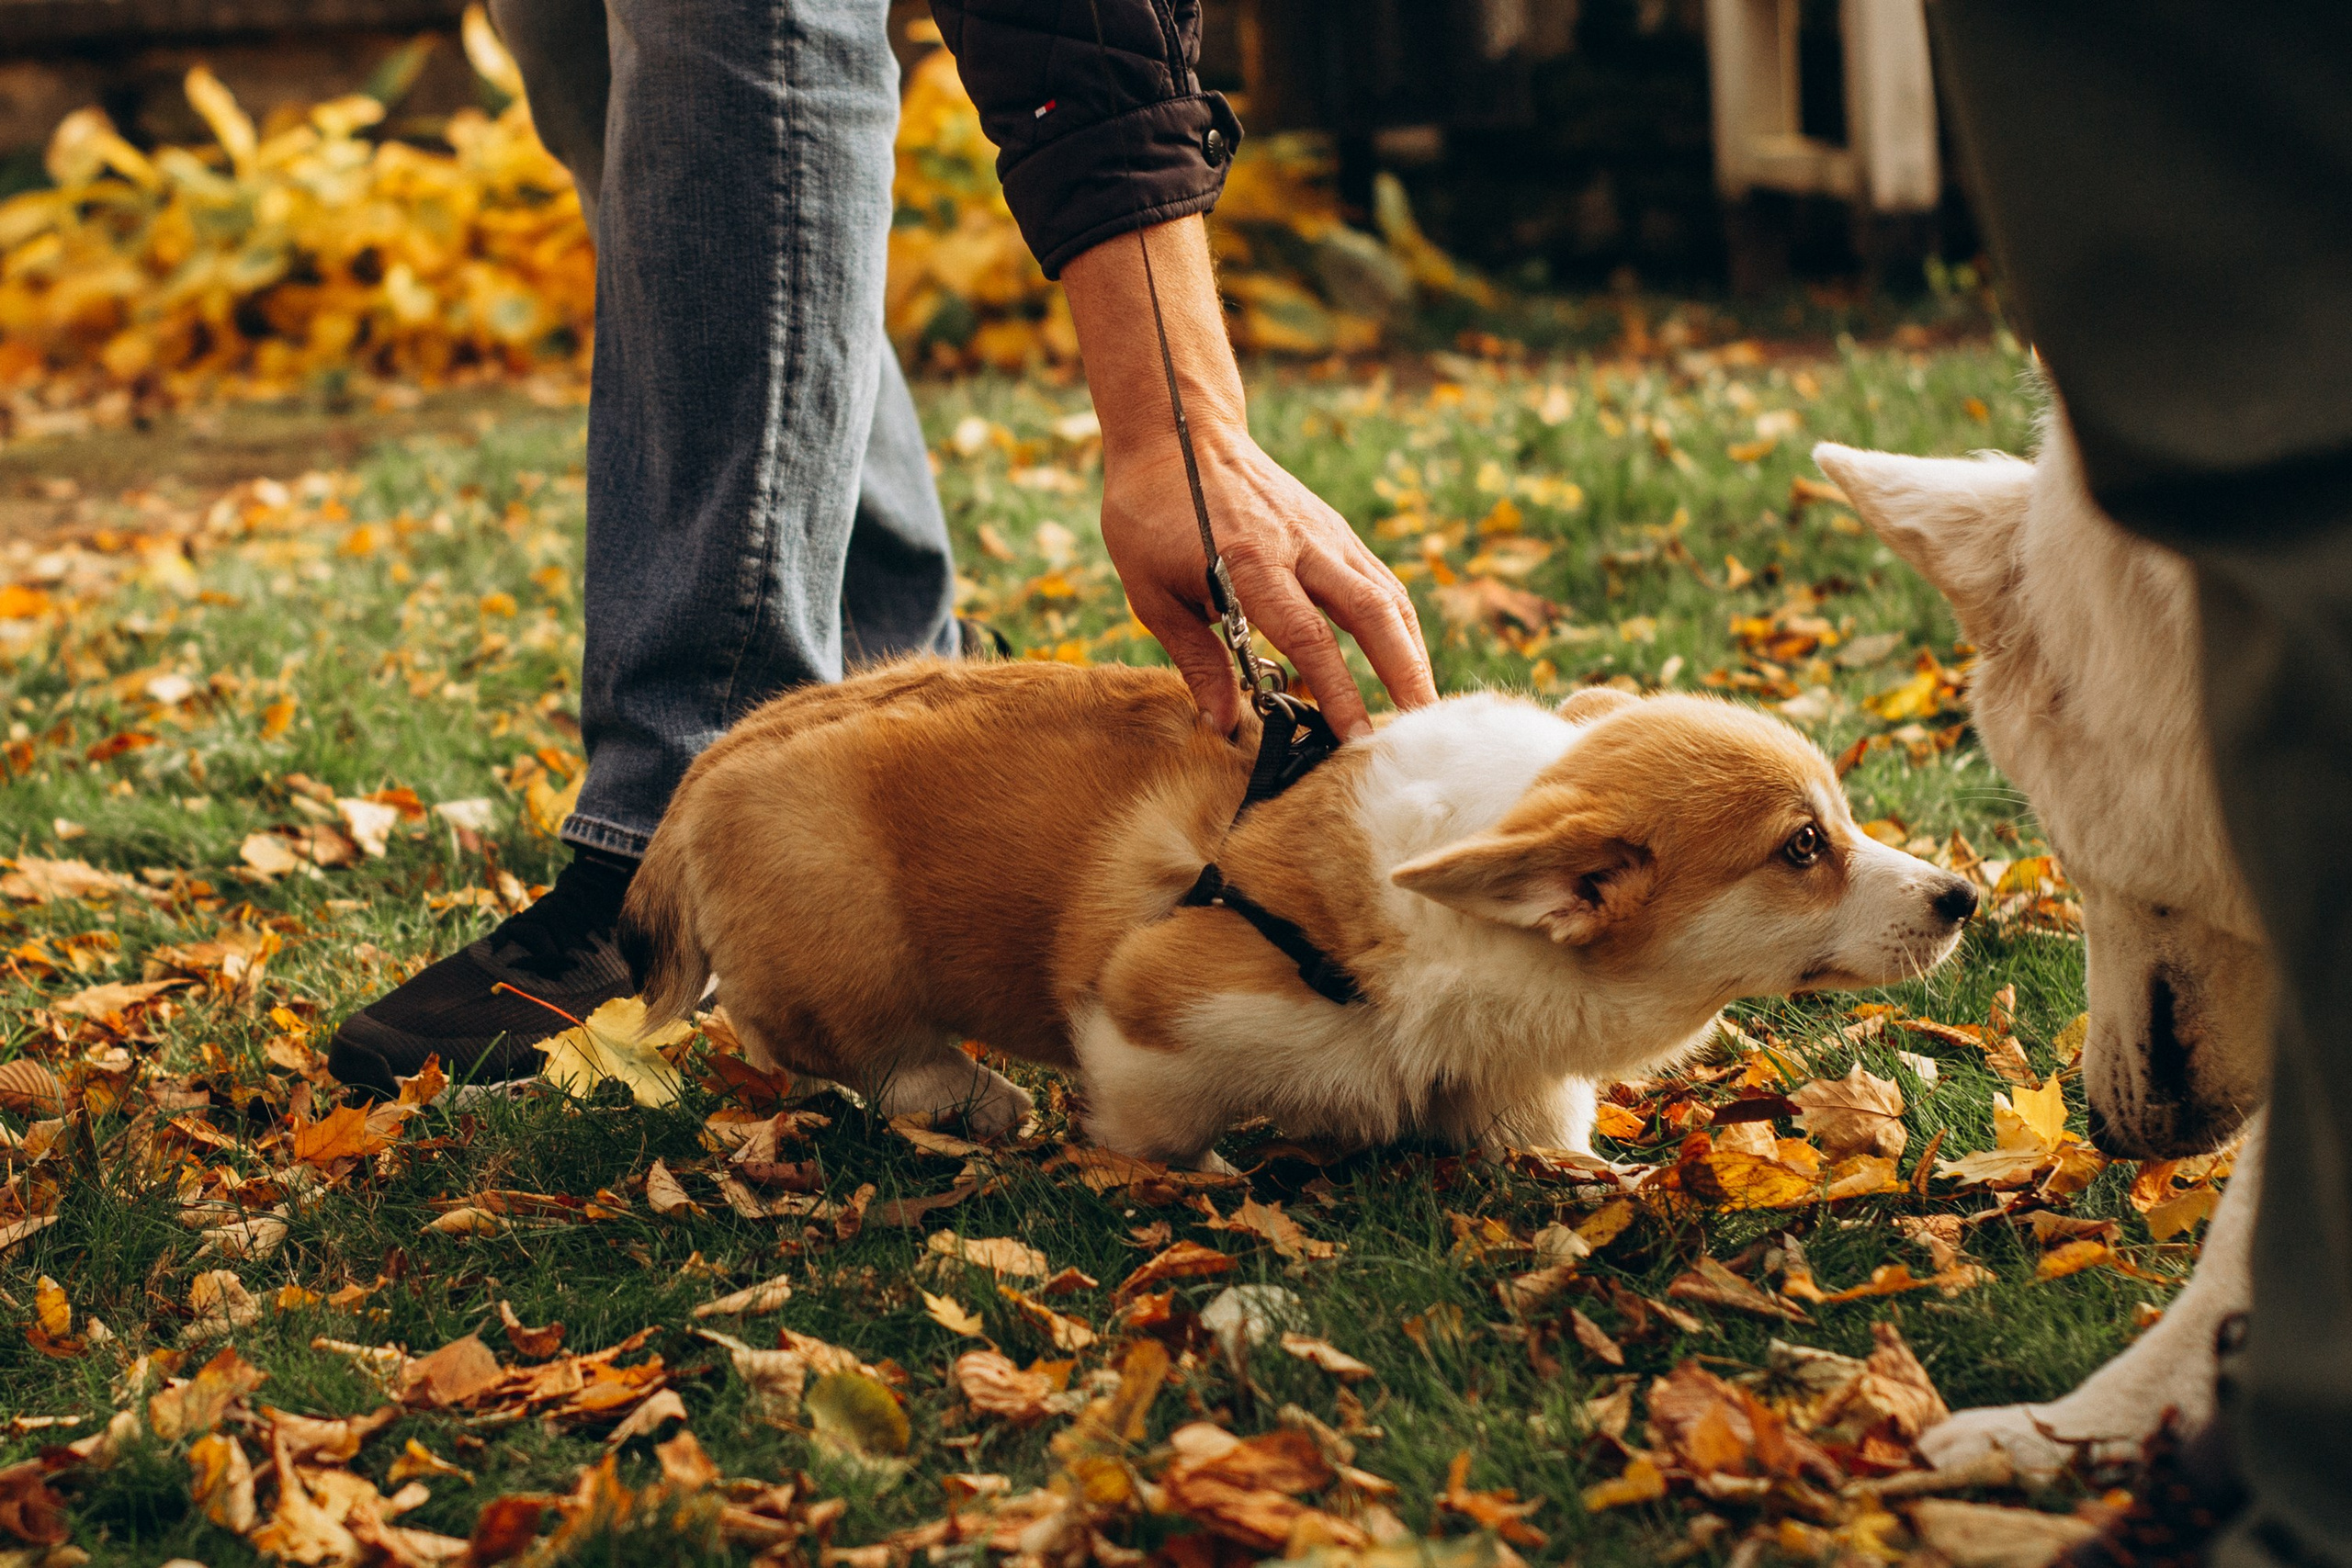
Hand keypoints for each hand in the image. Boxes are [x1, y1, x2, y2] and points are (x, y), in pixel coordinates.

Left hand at [1101, 426, 1433, 738]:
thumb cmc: (1151, 513)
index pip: (1308, 636)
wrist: (1178, 430)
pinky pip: (1379, 579)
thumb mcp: (1151, 590)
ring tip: (1424, 704)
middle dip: (1404, 672)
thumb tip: (1221, 725)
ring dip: (1411, 651)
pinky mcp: (1333, 528)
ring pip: (1388, 594)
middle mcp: (1300, 544)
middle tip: (1422, 726)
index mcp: (1250, 562)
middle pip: (1373, 612)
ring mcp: (1325, 532)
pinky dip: (1398, 623)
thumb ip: (1195, 657)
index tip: (1355, 736)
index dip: (1338, 689)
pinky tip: (1404, 658)